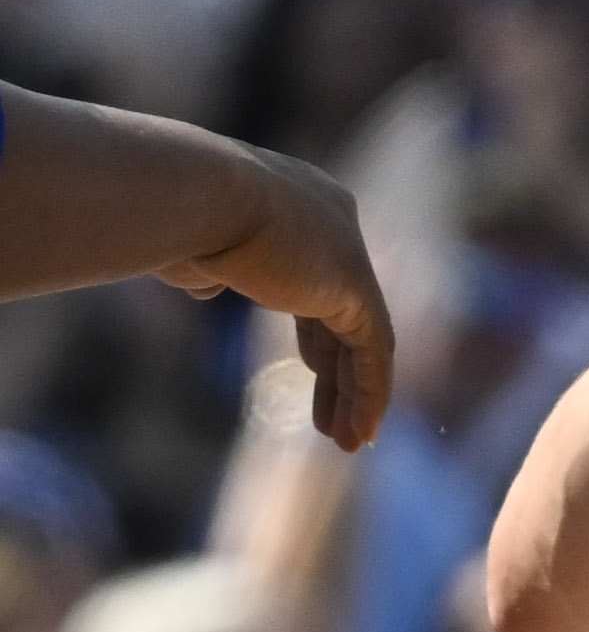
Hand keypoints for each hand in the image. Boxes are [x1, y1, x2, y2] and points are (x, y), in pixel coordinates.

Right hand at [159, 144, 394, 451]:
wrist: (189, 191)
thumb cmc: (171, 214)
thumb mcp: (187, 244)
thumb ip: (205, 267)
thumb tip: (204, 287)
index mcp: (296, 204)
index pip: (316, 279)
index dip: (316, 331)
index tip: (309, 368)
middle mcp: (333, 220)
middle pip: (342, 311)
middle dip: (337, 369)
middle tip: (330, 415)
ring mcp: (348, 251)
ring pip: (363, 338)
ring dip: (353, 394)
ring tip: (346, 440)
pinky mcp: (356, 284)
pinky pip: (373, 351)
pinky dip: (369, 393)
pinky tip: (360, 433)